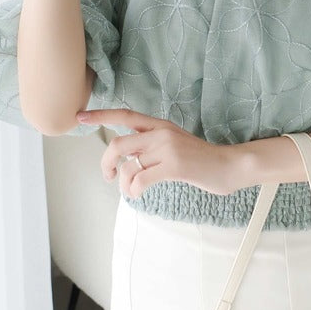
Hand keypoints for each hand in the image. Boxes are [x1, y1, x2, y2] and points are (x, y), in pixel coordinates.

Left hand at [76, 108, 241, 197]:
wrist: (229, 165)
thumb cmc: (201, 160)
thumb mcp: (175, 143)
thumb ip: (153, 143)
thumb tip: (127, 157)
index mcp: (160, 125)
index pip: (125, 115)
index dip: (100, 115)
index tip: (80, 116)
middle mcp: (161, 133)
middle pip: (117, 144)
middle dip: (105, 163)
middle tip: (108, 176)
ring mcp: (168, 148)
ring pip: (127, 166)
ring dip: (123, 184)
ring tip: (130, 190)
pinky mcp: (174, 166)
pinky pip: (140, 180)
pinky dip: (133, 191)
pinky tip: (139, 194)